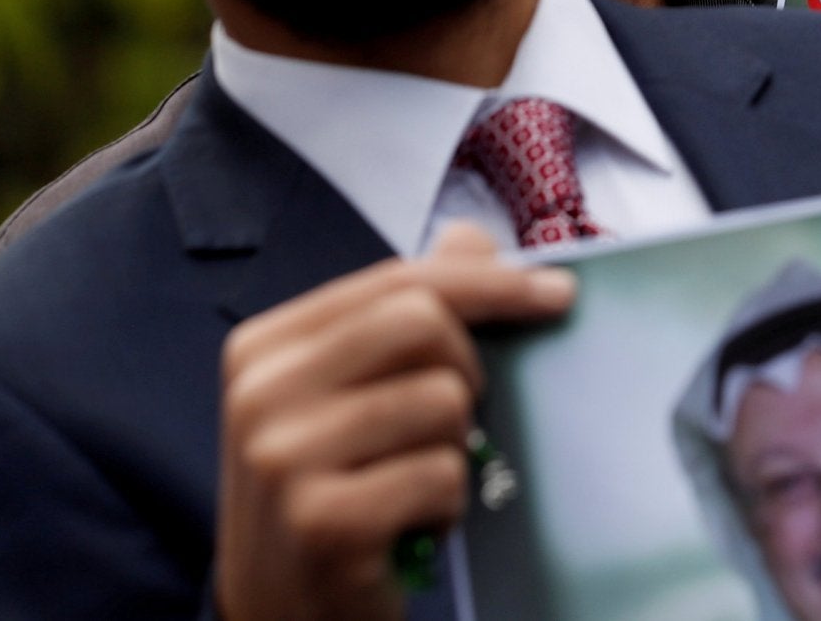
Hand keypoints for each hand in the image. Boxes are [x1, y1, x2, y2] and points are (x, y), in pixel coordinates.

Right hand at [215, 223, 576, 620]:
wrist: (276, 615)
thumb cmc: (328, 492)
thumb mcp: (347, 395)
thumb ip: (403, 313)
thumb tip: (471, 237)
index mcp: (265, 346)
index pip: (398, 279)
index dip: (491, 281)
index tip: (558, 292)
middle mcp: (261, 393)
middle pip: (424, 323)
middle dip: (470, 368)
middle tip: (458, 419)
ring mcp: (284, 459)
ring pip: (444, 401)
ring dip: (456, 448)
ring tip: (415, 482)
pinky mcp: (324, 522)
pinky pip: (444, 475)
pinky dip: (450, 503)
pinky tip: (412, 525)